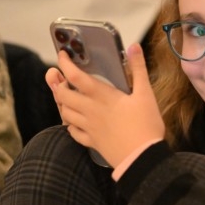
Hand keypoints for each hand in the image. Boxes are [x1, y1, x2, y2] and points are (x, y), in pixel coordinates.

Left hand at [47, 44, 164, 168]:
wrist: (143, 158)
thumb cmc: (146, 125)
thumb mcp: (146, 94)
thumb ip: (139, 69)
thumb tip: (134, 46)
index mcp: (102, 96)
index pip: (75, 76)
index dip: (65, 63)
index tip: (62, 55)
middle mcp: (90, 110)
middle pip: (63, 95)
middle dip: (59, 85)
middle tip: (63, 79)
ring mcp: (89, 128)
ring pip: (65, 113)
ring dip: (63, 103)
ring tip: (68, 97)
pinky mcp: (92, 142)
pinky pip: (73, 132)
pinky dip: (70, 124)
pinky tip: (75, 122)